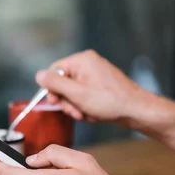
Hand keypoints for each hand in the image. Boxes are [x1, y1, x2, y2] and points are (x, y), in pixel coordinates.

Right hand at [36, 50, 151, 125]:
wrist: (136, 110)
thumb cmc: (110, 102)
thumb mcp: (77, 94)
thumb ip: (55, 84)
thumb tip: (38, 75)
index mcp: (82, 60)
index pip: (54, 71)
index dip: (53, 89)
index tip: (57, 104)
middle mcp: (89, 63)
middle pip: (64, 83)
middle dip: (68, 101)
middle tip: (77, 112)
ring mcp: (96, 74)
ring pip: (74, 92)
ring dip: (77, 106)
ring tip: (88, 113)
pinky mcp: (102, 85)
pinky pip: (85, 95)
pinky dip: (87, 106)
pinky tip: (95, 113)